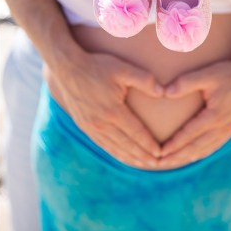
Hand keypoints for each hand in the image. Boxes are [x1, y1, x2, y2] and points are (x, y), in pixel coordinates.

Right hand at [46, 49, 163, 167]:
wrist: (67, 67)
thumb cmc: (97, 66)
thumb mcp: (122, 68)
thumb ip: (144, 80)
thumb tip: (162, 92)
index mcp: (113, 111)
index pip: (136, 134)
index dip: (149, 145)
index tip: (161, 153)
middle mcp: (101, 123)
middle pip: (126, 145)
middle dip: (142, 156)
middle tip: (156, 164)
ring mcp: (90, 126)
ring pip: (113, 147)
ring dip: (128, 157)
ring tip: (142, 165)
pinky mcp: (83, 125)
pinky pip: (101, 143)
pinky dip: (113, 152)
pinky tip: (120, 154)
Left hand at [155, 56, 230, 168]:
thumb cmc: (229, 72)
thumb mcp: (207, 74)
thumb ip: (185, 82)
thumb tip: (165, 93)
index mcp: (216, 116)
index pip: (189, 135)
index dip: (173, 145)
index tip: (158, 152)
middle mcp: (225, 127)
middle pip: (196, 148)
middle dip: (177, 157)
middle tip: (159, 164)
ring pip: (206, 149)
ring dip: (188, 157)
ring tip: (171, 163)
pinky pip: (215, 145)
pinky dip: (201, 152)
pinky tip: (191, 155)